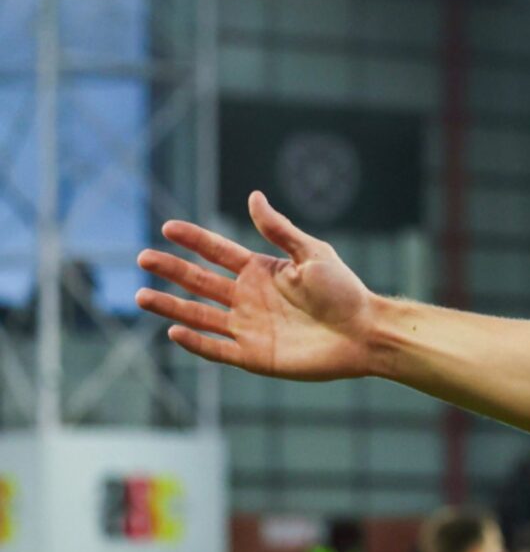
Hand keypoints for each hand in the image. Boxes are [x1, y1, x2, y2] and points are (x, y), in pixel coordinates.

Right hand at [135, 192, 379, 379]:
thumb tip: (253, 196)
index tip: (167, 228)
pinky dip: (195, 342)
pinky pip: (217, 348)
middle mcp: (249, 298)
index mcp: (261, 271)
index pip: (218, 252)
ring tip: (141, 296)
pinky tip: (174, 331)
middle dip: (171, 270)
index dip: (194, 240)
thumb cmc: (345, 291)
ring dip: (170, 306)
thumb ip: (279, 230)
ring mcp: (248, 327)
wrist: (365, 332)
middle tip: (142, 258)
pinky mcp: (254, 356)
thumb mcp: (312, 254)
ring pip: (199, 315)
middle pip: (200, 282)